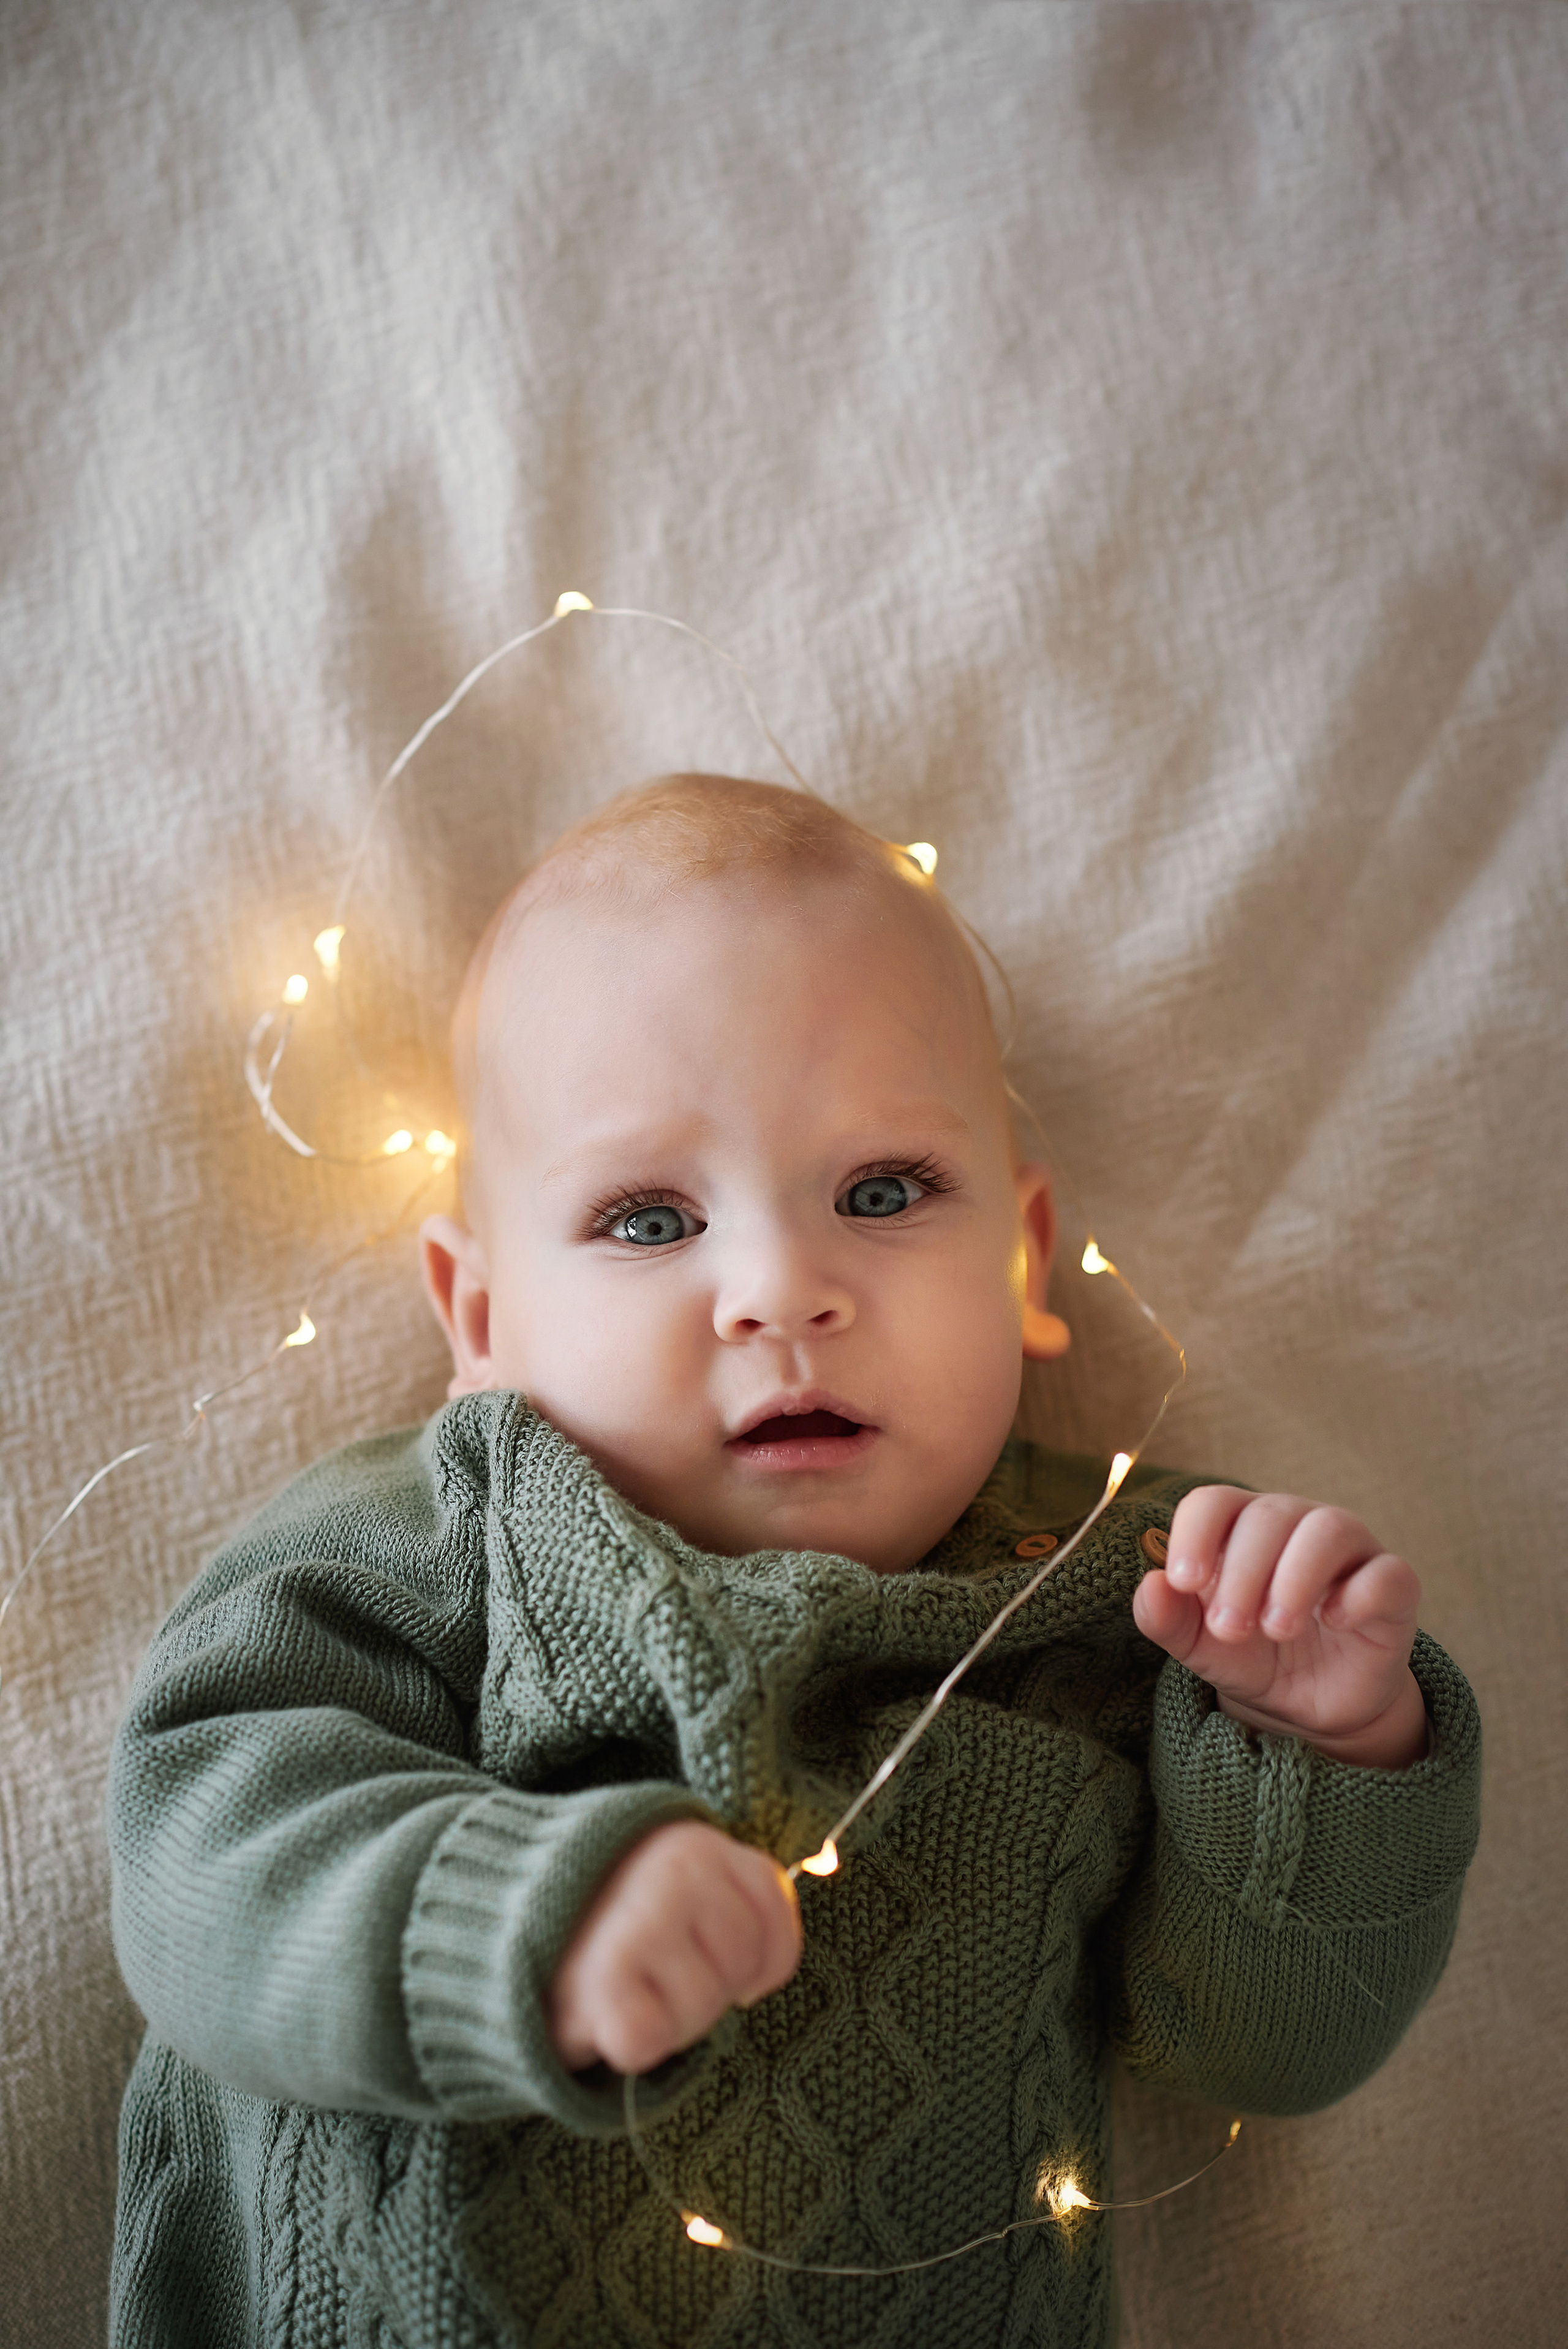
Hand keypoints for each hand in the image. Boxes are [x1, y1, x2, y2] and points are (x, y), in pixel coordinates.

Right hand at [547, 1820, 801, 2073]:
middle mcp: (680, 1871)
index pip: (776, 1911)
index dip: (761, 1955)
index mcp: (699, 1841)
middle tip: (655, 1972)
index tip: (719, 1960)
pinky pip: (650, 2041)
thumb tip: (765, 1970)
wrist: (492, 1914)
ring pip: (703, 2009)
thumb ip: (729, 1901)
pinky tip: (602, 2007)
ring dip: (669, 2018)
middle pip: (743, 1966)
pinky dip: (627, 2041)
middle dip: (709, 1989)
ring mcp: (644, 1920)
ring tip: (625, 1983)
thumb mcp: (672, 1881)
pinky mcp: (605, 1979)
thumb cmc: (599, 1912)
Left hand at [1131, 1487, 1428, 1768]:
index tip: (1185, 1582)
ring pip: (1328, 1529)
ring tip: (1276, 1629)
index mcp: (1241, 1527)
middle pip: (1268, 1515)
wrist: (1312, 1705)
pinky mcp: (1394, 1587)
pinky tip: (1335, 1620)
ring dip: (1295, 1578)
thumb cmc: (1252, 1656)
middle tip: (1229, 1629)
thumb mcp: (1200, 1647)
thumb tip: (1149, 1587)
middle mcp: (1297, 1524)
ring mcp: (1351, 1551)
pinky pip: (1388, 1573)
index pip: (1213, 1501)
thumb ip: (1167, 1618)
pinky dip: (1359, 1593)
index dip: (1195, 1534)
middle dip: (1242, 1573)